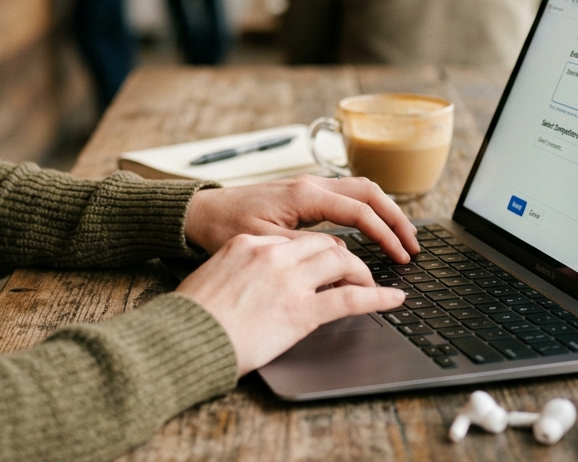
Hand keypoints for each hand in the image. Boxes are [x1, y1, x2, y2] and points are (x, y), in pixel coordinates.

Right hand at [175, 232, 406, 374]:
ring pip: (343, 260)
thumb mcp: (214, 276)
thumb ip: (242, 269)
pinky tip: (394, 299)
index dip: (315, 252)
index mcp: (250, 242)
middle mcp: (273, 253)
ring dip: (362, 272)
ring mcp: (289, 280)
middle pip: (325, 243)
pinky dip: (378, 297)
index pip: (296, 238)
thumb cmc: (192, 316)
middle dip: (346, 256)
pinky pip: (352, 298)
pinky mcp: (301, 311)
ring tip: (373, 283)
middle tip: (357, 270)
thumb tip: (258, 280)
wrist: (183, 339)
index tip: (323, 263)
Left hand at [183, 175, 419, 262]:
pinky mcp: (303, 195)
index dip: (385, 235)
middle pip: (369, 192)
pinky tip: (373, 229)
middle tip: (414, 245)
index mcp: (304, 195)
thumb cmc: (225, 227)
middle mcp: (310, 184)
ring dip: (384, 211)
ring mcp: (308, 186)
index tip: (401, 257)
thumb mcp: (265, 245)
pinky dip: (367, 209)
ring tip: (402, 237)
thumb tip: (341, 256)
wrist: (199, 213)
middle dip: (396, 217)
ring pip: (360, 190)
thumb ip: (304, 251)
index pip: (359, 211)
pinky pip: (346, 196)